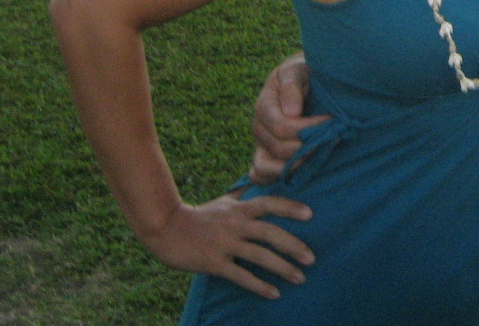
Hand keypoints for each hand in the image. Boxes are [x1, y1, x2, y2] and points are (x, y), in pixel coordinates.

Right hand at [141, 192, 314, 299]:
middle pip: (270, 233)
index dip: (290, 207)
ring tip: (300, 278)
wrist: (165, 228)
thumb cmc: (197, 215)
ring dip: (283, 268)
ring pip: (260, 256)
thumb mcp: (221, 202)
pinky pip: (242, 276)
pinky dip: (259, 285)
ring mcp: (225, 244)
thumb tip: (255, 185)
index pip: (269, 203)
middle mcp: (235, 224)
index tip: (310, 214)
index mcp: (239, 209)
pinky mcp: (214, 263)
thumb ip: (240, 196)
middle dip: (293, 246)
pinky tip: (274, 293)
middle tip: (312, 258)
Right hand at [248, 53, 328, 184]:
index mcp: (264, 105)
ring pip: (264, 168)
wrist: (307, 79)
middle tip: (332, 140)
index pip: (282, 128)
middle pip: (279, 149)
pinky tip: (299, 174)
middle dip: (308, 147)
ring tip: (318, 159)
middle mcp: (259, 127)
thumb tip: (291, 112)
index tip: (333, 122)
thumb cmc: (305, 73)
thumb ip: (292, 86)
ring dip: (293, 168)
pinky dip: (275, 179)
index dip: (309, 129)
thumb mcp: (298, 70)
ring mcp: (260, 144)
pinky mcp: (266, 157)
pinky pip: (259, 176)